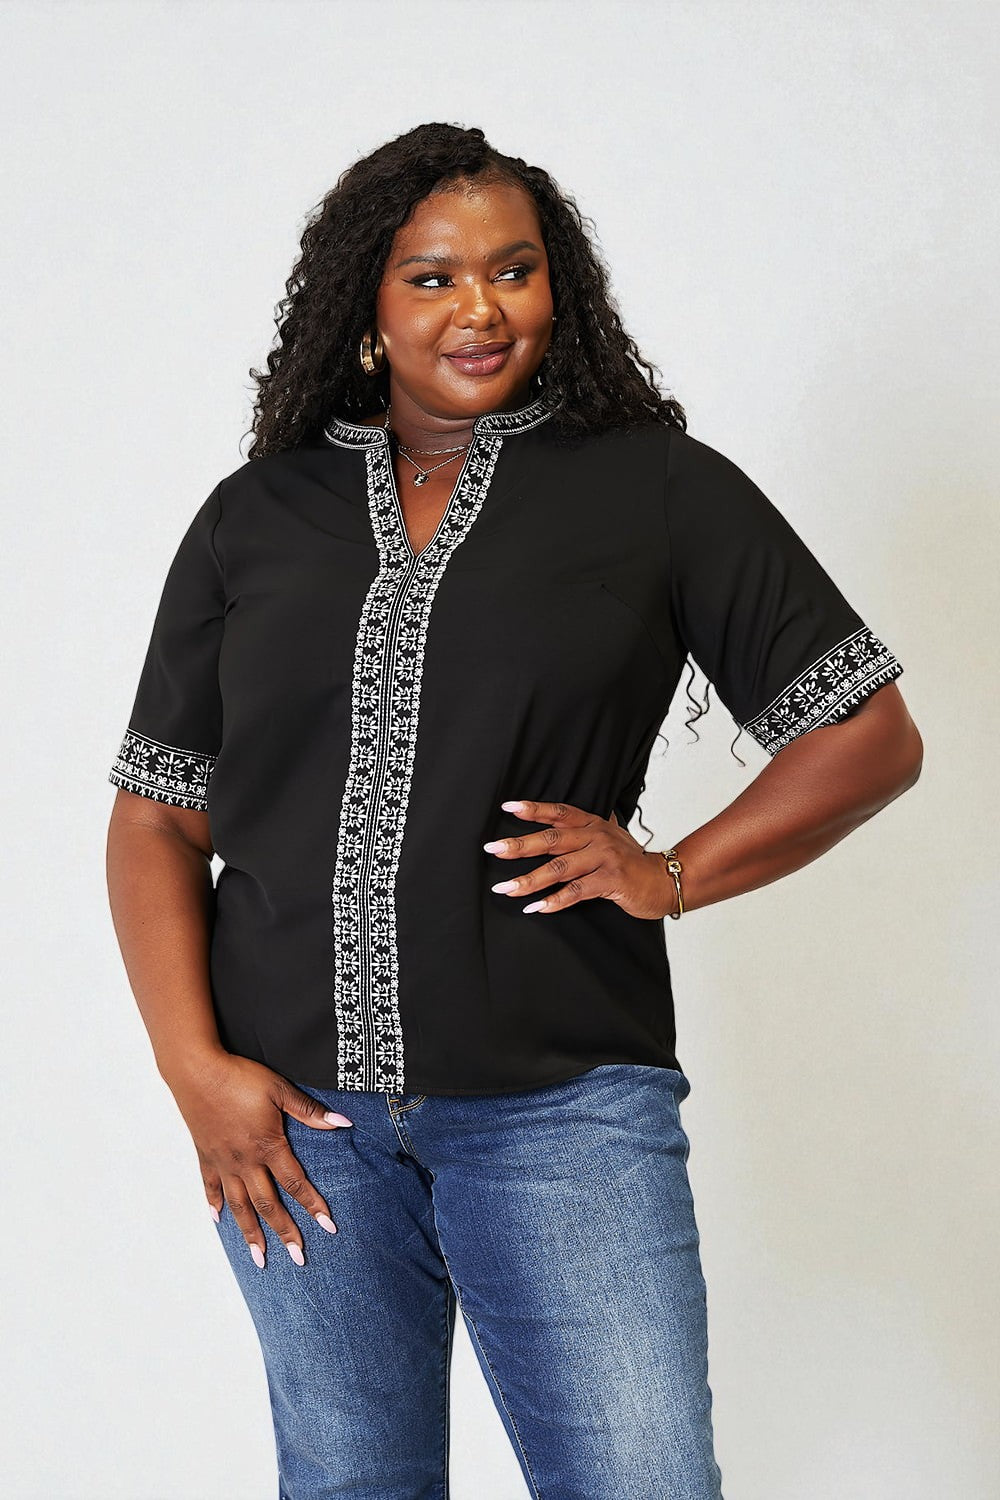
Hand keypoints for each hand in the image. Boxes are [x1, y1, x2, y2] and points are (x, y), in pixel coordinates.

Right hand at [167, 1051, 351, 1268]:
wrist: (197, 1071)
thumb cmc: (240, 1077)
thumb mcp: (280, 1090)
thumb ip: (309, 1111)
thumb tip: (342, 1122)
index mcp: (268, 1146)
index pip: (296, 1183)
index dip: (313, 1206)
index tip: (328, 1228)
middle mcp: (246, 1162)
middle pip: (268, 1204)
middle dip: (285, 1232)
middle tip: (298, 1257)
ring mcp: (223, 1162)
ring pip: (240, 1205)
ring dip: (251, 1233)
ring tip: (259, 1258)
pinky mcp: (205, 1155)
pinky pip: (210, 1186)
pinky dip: (215, 1205)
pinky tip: (218, 1221)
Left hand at [483, 799, 677, 920]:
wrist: (664, 881)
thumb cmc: (633, 862)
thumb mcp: (612, 836)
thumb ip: (588, 828)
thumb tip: (564, 817)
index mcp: (593, 824)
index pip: (558, 812)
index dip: (533, 809)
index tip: (508, 807)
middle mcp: (596, 837)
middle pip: (551, 839)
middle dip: (519, 845)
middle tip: (494, 849)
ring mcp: (604, 858)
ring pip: (559, 868)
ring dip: (529, 880)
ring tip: (506, 889)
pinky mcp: (610, 881)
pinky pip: (576, 892)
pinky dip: (554, 901)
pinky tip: (536, 908)